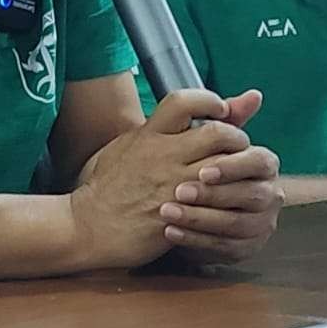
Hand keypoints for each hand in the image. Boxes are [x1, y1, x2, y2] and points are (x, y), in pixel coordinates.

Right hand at [69, 89, 255, 268]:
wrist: (88, 226)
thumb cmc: (107, 187)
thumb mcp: (126, 146)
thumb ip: (156, 128)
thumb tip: (181, 110)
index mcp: (148, 135)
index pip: (184, 102)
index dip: (211, 101)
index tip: (221, 110)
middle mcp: (162, 156)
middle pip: (217, 133)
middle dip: (237, 137)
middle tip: (238, 147)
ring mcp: (172, 185)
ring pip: (223, 168)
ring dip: (238, 169)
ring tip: (236, 174)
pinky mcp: (178, 214)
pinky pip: (216, 203)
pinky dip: (228, 199)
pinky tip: (227, 201)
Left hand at [161, 89, 282, 262]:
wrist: (190, 208)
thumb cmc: (200, 170)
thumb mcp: (209, 144)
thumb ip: (229, 120)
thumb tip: (254, 95)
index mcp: (264, 166)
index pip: (260, 162)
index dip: (233, 166)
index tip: (202, 169)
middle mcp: (269, 196)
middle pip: (250, 196)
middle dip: (213, 195)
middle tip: (179, 191)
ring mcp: (259, 225)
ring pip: (234, 225)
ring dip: (199, 218)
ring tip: (166, 212)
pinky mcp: (243, 249)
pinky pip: (222, 248)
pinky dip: (194, 240)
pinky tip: (169, 231)